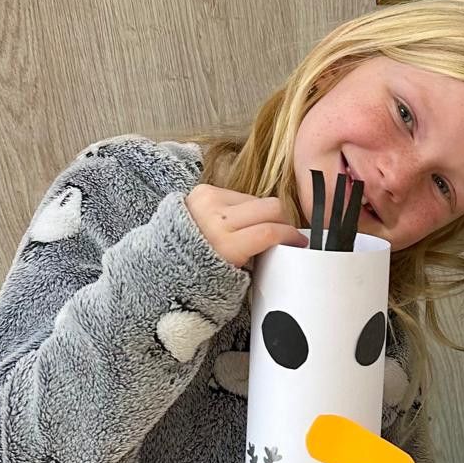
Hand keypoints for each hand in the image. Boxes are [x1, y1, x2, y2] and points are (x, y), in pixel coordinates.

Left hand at [186, 185, 305, 268]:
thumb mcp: (232, 273)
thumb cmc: (200, 272)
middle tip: (286, 232)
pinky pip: (238, 195)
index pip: (269, 231)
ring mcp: (210, 200)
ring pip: (256, 199)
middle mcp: (217, 218)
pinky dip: (245, 207)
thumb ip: (258, 255)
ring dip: (263, 213)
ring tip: (258, 229)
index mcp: (225, 245)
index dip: (291, 235)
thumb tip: (283, 244)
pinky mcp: (204, 189)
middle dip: (284, 219)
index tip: (300, 242)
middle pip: (270, 207)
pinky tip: (239, 221)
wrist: (163, 257)